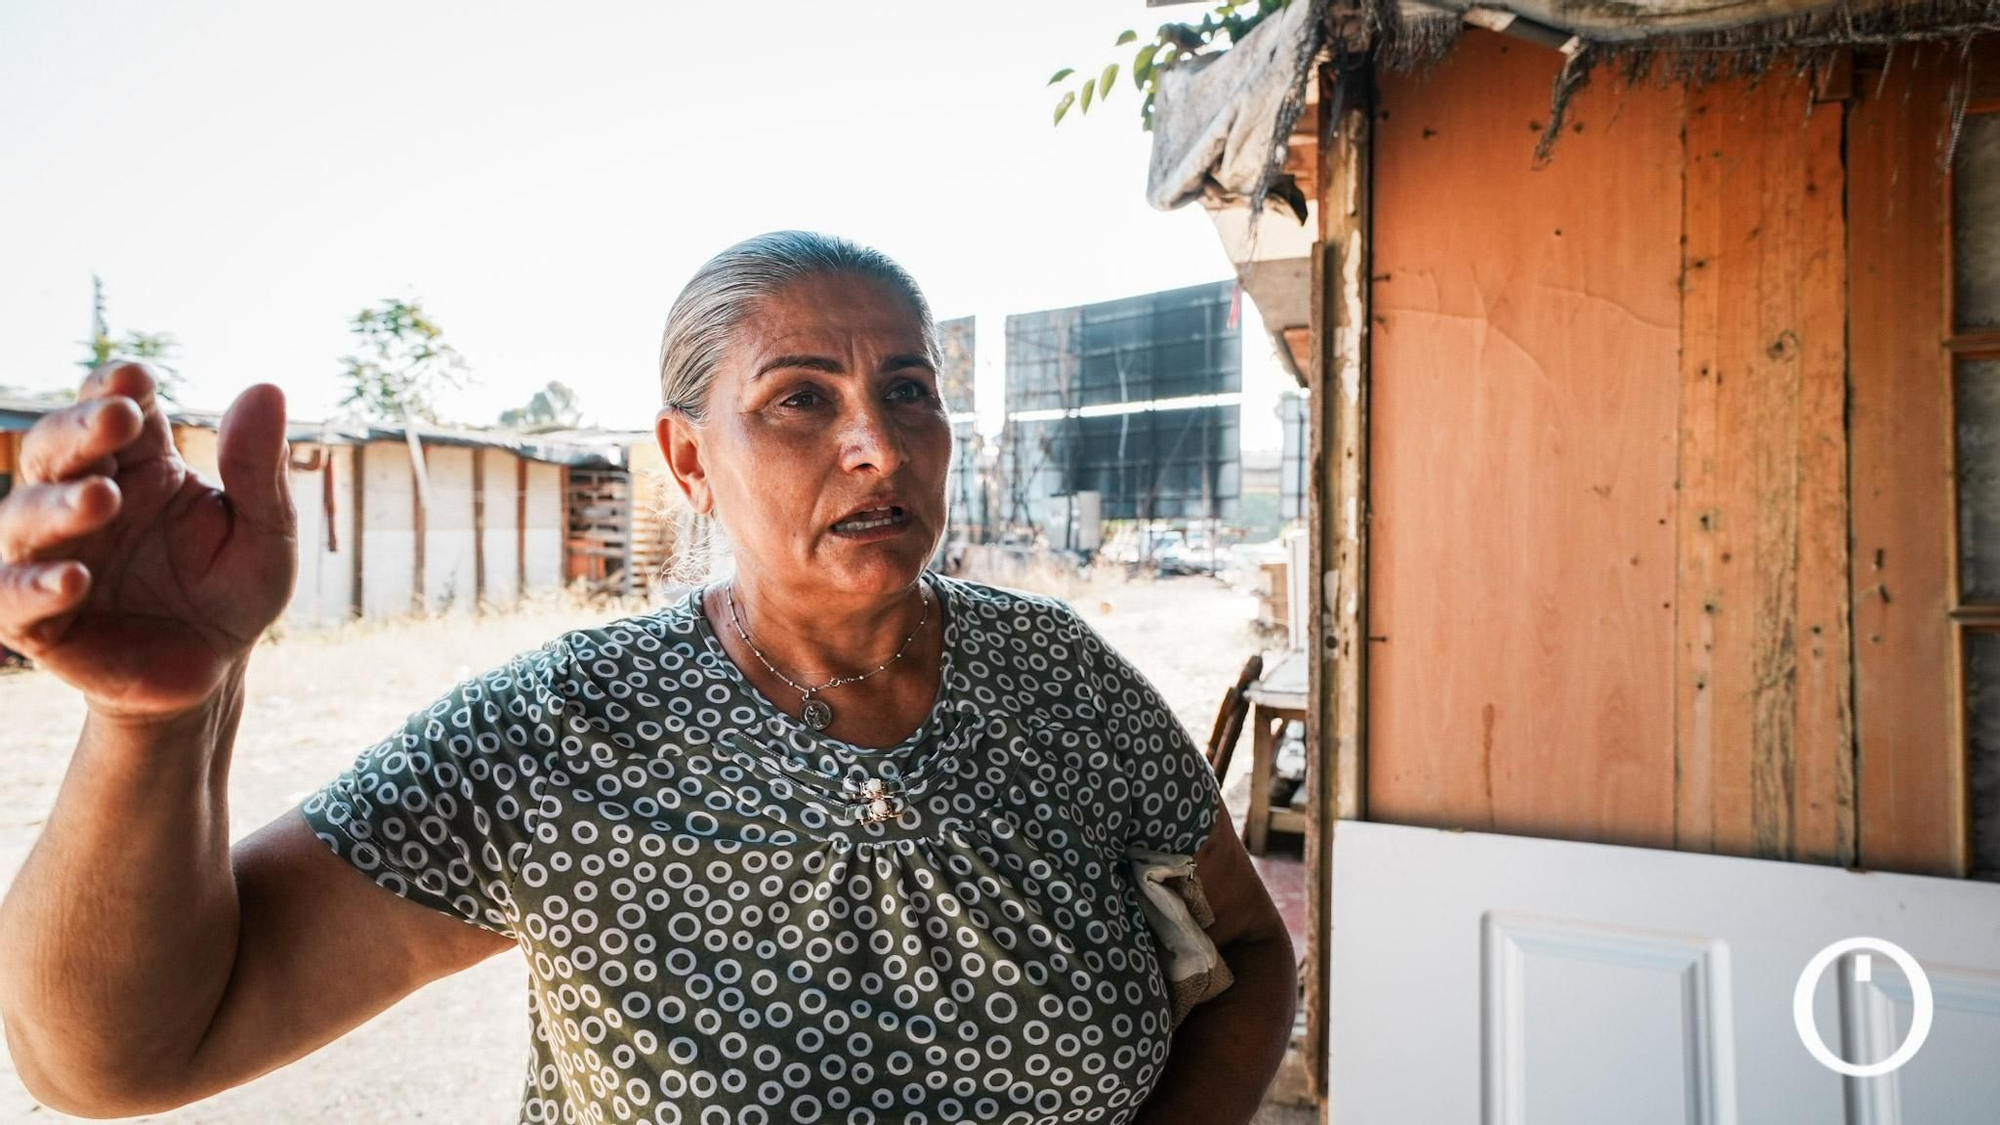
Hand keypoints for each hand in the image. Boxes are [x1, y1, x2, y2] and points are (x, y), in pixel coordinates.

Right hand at [0, 363, 296, 720]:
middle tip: (117, 418)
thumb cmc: (233, 591)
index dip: (116, 389)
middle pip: (57, 449)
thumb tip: (266, 389)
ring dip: (58, 504)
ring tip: (102, 498)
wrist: (214, 670)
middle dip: (80, 429)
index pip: (113, 408)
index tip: (135, 381)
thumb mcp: (265, 532)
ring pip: (23, 516)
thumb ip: (260, 468)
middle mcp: (85, 501)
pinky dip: (34, 586)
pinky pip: (12, 597)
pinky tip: (74, 579)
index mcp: (140, 467)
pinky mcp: (38, 620)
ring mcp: (52, 556)